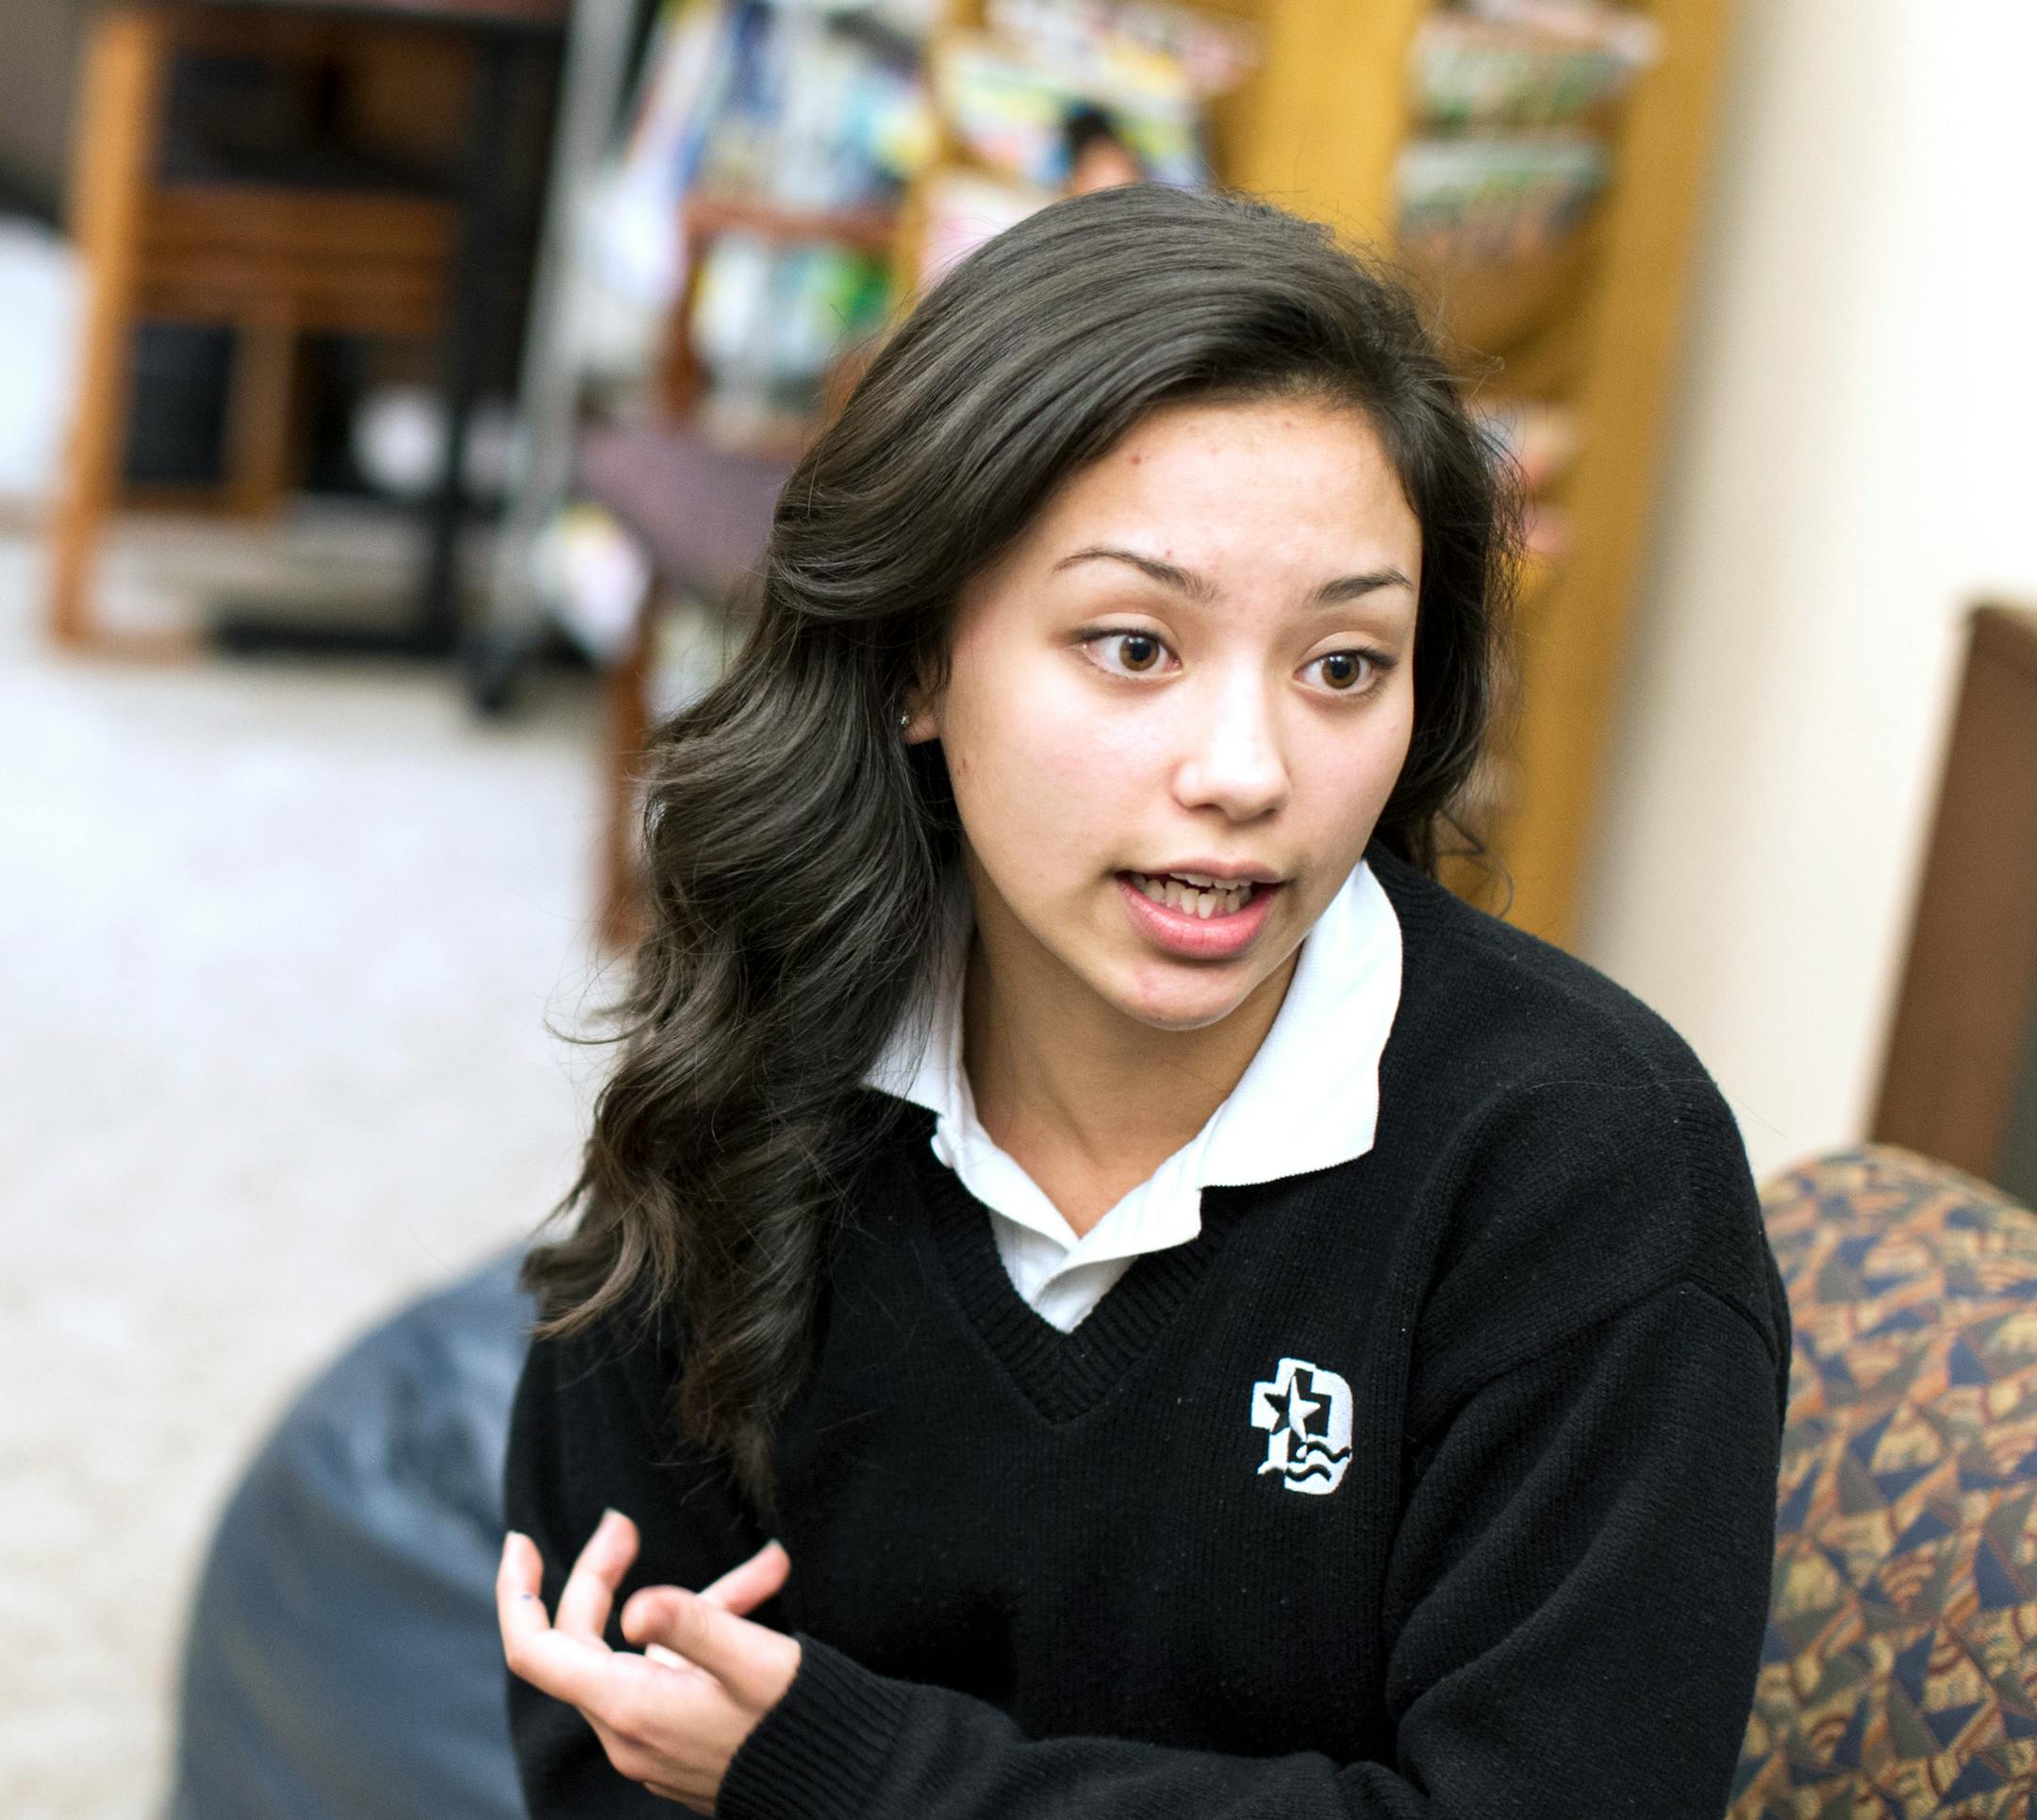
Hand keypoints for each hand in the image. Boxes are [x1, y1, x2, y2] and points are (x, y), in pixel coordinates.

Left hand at [498, 1510, 800, 1811]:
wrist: (842, 1782)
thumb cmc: (795, 1721)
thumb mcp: (751, 1661)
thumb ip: (691, 1624)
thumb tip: (635, 1604)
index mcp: (629, 1707)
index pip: (535, 1650)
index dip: (518, 1592)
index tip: (522, 1540)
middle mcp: (627, 1730)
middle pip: (581, 1640)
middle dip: (602, 1574)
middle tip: (625, 1523)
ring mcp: (651, 1738)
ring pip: (641, 1650)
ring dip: (689, 1601)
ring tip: (766, 1567)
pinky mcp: (680, 1738)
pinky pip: (673, 1671)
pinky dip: (708, 1628)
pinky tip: (766, 1589)